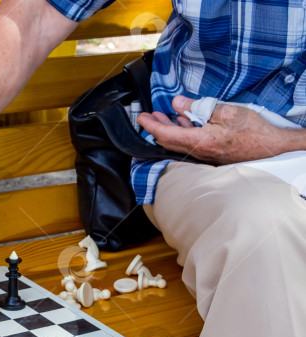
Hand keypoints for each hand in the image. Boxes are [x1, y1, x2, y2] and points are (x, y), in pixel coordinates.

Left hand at [137, 95, 291, 164]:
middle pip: (168, 141)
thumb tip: (178, 103)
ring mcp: (204, 155)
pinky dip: (183, 132)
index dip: (151, 125)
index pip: (165, 135)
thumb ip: (199, 107)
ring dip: (169, 128)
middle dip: (156, 127)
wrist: (273, 148)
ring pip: (179, 142)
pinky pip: (190, 144)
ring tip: (164, 116)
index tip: (142, 116)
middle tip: (149, 115)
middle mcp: (198, 152)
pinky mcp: (211, 154)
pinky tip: (184, 122)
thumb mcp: (225, 112)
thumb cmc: (254, 131)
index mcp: (199, 141)